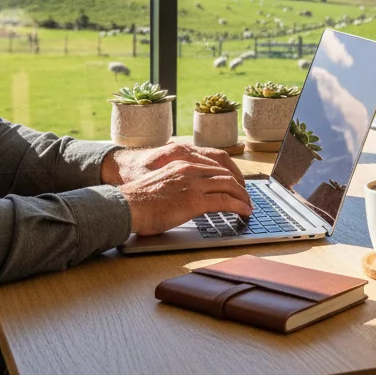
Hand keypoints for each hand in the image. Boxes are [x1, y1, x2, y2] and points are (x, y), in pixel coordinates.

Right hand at [106, 145, 251, 235]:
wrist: (126, 206)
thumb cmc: (138, 200)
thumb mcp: (161, 182)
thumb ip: (177, 182)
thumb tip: (186, 194)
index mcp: (182, 162)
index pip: (214, 164)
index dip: (229, 174)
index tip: (236, 183)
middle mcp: (190, 168)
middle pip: (225, 172)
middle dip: (240, 185)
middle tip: (246, 196)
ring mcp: (194, 183)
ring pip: (229, 185)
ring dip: (243, 196)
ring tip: (249, 205)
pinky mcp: (195, 201)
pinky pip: (225, 201)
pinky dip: (239, 206)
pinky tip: (244, 212)